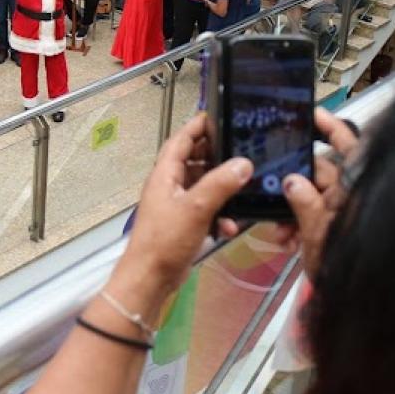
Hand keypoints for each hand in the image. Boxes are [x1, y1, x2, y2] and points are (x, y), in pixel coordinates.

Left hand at [113, 113, 252, 298]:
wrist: (151, 278)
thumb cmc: (165, 240)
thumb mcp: (196, 208)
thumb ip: (220, 184)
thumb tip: (243, 164)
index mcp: (164, 174)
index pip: (180, 141)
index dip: (197, 127)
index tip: (216, 115)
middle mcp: (169, 185)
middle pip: (194, 161)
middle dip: (216, 157)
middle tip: (239, 150)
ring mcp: (176, 205)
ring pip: (203, 187)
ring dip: (222, 191)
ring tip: (241, 190)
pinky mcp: (184, 224)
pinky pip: (205, 210)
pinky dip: (219, 215)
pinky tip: (229, 226)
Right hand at [271, 109, 360, 279]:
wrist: (364, 305)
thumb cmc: (351, 271)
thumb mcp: (319, 236)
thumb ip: (304, 204)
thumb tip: (291, 179)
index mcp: (355, 189)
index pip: (347, 146)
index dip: (331, 127)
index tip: (313, 114)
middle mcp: (354, 195)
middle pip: (321, 172)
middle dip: (293, 182)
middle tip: (271, 191)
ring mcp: (348, 212)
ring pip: (314, 196)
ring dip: (293, 209)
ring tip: (280, 231)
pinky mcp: (341, 227)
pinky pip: (318, 215)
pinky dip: (301, 224)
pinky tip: (288, 239)